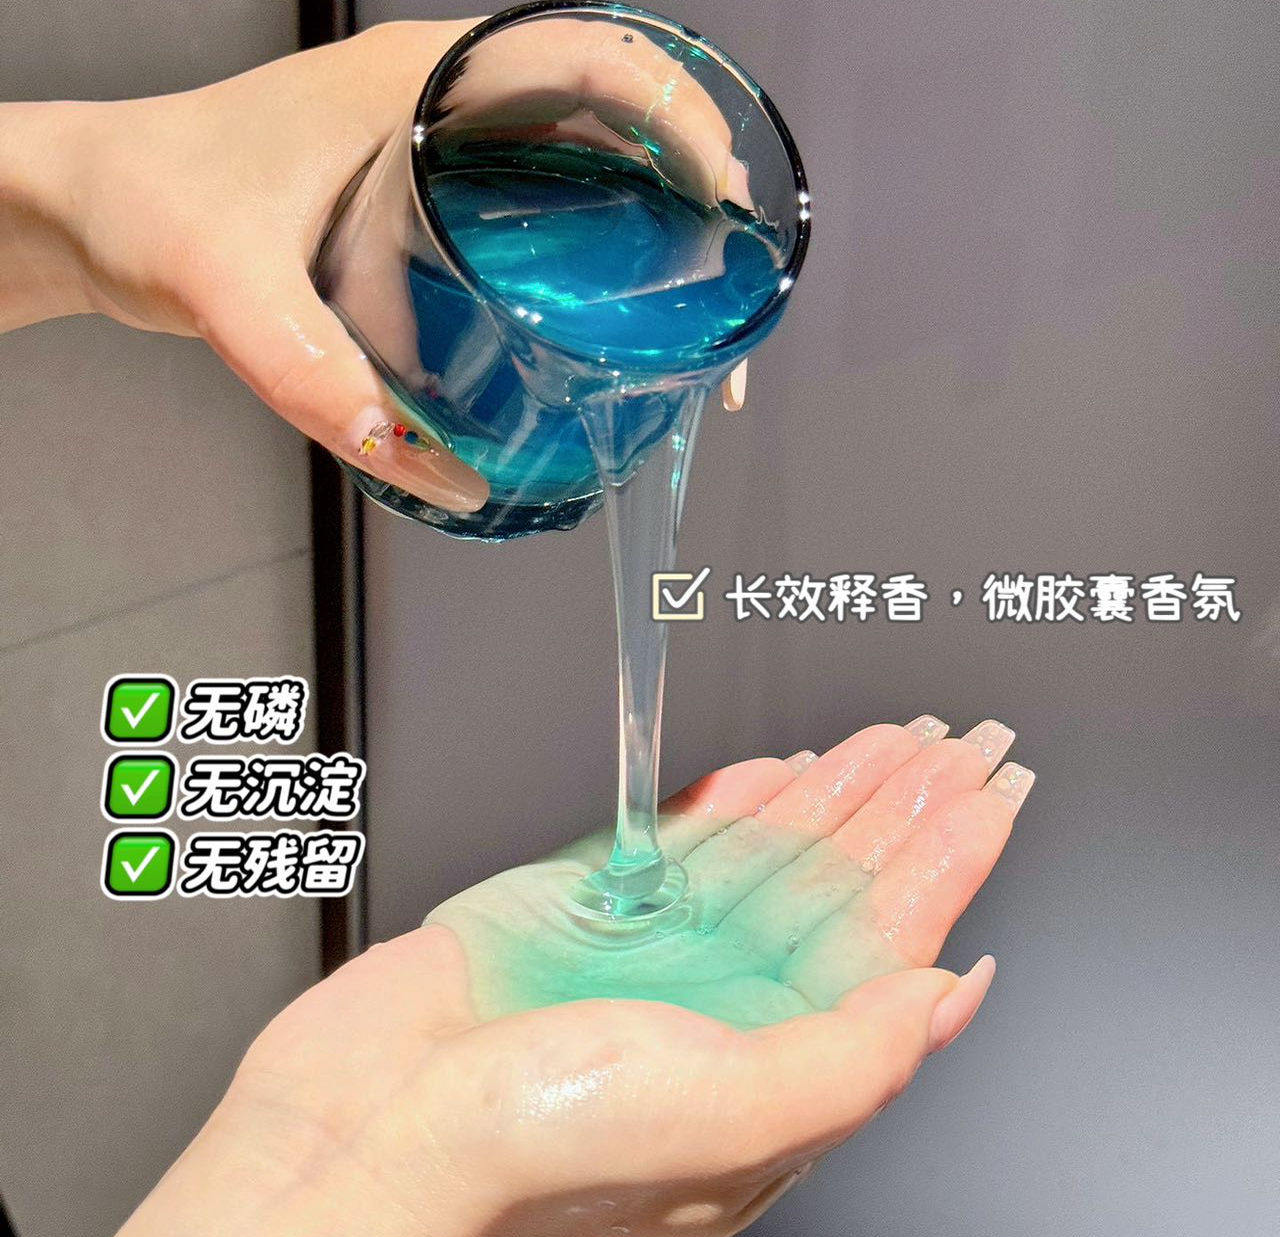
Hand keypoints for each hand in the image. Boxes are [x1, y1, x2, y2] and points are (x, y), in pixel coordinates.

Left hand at [0, 19, 753, 512]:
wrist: (92, 205)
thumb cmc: (151, 204)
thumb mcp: (231, 289)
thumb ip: (326, 384)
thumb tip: (450, 479)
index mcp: (422, 74)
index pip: (592, 56)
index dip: (681, 117)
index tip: (725, 199)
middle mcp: (446, 97)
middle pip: (612, 112)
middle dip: (691, 183)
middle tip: (728, 281)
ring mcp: (441, 144)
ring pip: (585, 159)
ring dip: (651, 219)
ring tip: (690, 310)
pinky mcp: (427, 195)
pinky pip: (540, 204)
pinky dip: (592, 251)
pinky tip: (602, 322)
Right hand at [85, 716, 1032, 1236]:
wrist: (372, 1126)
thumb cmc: (533, 1150)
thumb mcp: (730, 1119)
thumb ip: (854, 1057)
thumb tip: (946, 994)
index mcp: (776, 1065)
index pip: (891, 940)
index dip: (951, 859)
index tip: (996, 791)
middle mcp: (728, 1004)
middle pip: (844, 883)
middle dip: (907, 807)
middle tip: (965, 743)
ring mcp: (664, 949)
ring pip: (777, 849)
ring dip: (839, 789)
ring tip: (895, 739)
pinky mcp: (597, 904)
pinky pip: (691, 837)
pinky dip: (743, 799)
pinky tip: (789, 771)